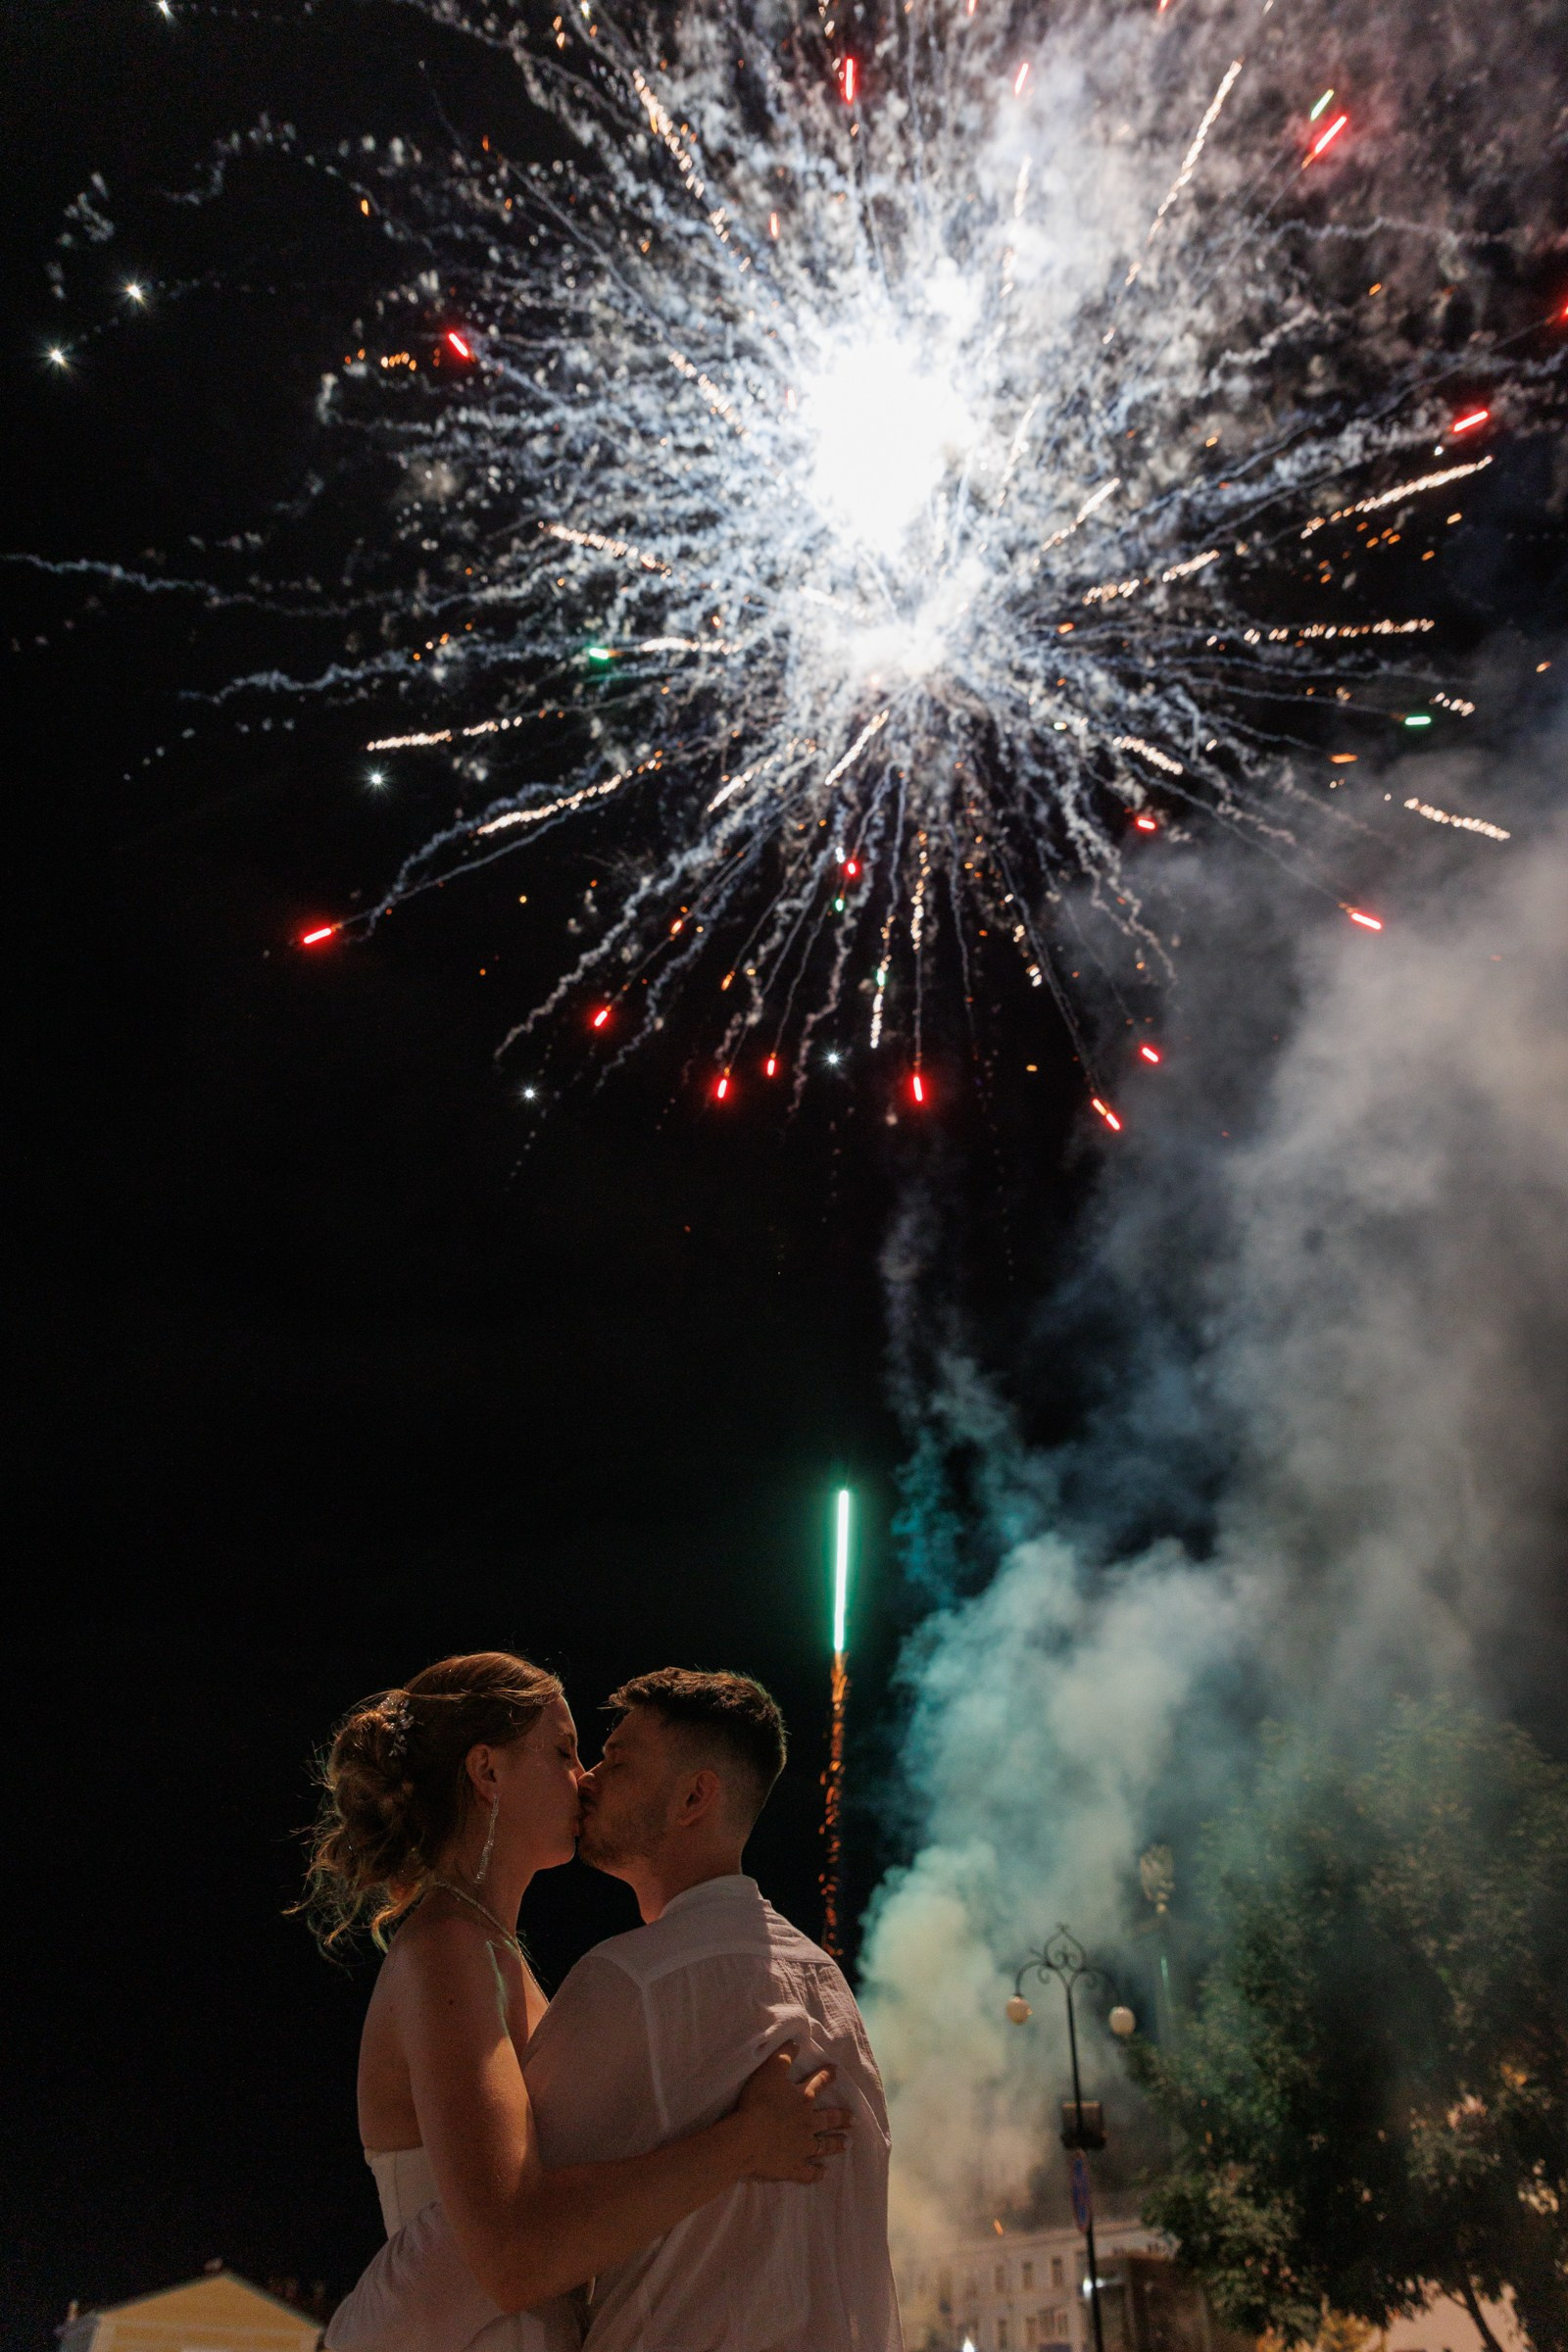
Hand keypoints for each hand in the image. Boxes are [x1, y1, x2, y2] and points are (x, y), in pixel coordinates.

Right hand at [735, 2044, 851, 2183]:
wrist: (748, 2138)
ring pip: (824, 2146)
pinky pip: (808, 2173)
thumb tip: (796, 2042)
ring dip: (835, 2144)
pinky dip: (816, 2173)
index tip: (836, 2071)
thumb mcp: (770, 2070)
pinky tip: (823, 2174)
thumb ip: (784, 2055)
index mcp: (803, 2099)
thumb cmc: (758, 2102)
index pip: (818, 2084)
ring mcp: (802, 2148)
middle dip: (842, 2118)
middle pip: (828, 2119)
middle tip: (854, 2119)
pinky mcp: (793, 2168)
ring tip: (847, 2143)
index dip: (827, 2076)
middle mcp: (808, 2124)